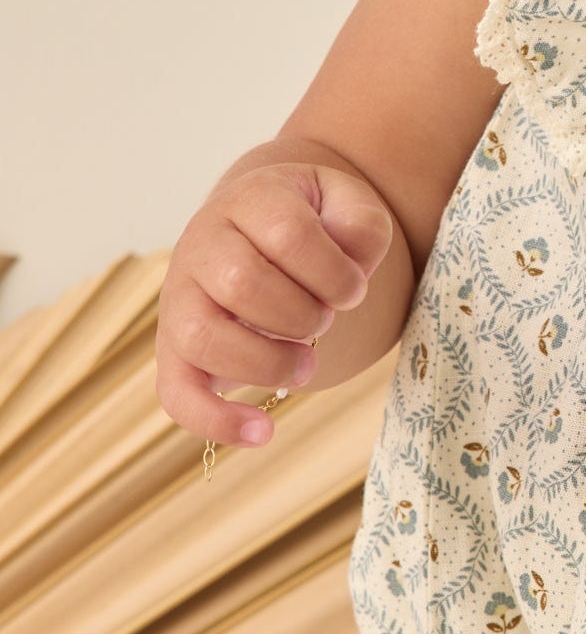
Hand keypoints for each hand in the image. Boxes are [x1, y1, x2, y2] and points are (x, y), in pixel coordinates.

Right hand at [155, 162, 393, 452]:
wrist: (258, 228)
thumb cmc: (310, 220)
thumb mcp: (344, 201)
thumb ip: (362, 223)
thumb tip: (354, 263)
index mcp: (249, 200)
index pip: (287, 232)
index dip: (333, 271)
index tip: (355, 290)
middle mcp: (202, 244)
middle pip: (242, 282)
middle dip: (302, 314)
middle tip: (325, 320)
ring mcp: (180, 298)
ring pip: (203, 336)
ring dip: (267, 361)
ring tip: (306, 365)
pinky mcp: (174, 349)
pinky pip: (176, 392)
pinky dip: (215, 420)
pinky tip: (261, 433)